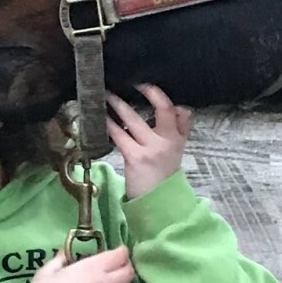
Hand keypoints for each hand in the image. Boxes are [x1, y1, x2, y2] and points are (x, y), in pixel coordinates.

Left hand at [106, 84, 192, 198]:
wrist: (158, 203)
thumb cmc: (162, 175)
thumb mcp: (176, 150)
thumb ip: (177, 129)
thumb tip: (177, 106)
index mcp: (180, 138)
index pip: (180, 110)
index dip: (164, 95)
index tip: (148, 82)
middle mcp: (170, 140)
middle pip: (162, 108)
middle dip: (147, 91)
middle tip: (130, 80)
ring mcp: (153, 148)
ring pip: (134, 119)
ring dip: (118, 104)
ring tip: (107, 94)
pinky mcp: (135, 157)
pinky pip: (119, 134)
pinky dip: (109, 124)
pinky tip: (100, 118)